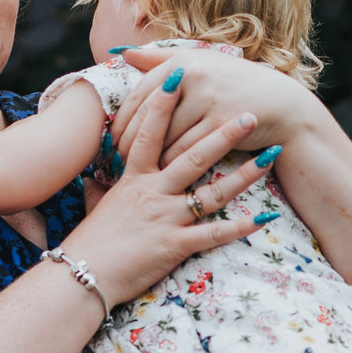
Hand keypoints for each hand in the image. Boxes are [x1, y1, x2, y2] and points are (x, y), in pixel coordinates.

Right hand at [60, 75, 280, 308]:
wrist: (80, 277)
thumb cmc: (88, 244)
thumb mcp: (93, 208)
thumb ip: (97, 190)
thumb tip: (90, 178)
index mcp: (134, 179)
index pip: (150, 132)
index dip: (164, 103)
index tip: (179, 74)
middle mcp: (154, 192)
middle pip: (194, 156)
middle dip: (224, 134)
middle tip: (250, 114)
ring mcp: (167, 218)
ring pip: (212, 191)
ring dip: (244, 174)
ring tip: (270, 156)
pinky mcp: (175, 246)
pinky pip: (215, 235)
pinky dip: (241, 227)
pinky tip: (266, 218)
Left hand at [108, 46, 314, 169]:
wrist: (282, 105)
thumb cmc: (234, 86)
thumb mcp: (200, 63)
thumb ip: (159, 59)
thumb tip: (120, 52)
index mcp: (181, 61)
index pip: (138, 95)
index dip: (121, 120)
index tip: (108, 140)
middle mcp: (193, 76)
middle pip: (147, 118)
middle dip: (128, 143)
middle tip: (113, 162)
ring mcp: (209, 99)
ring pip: (165, 136)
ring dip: (148, 158)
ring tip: (133, 173)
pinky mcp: (222, 124)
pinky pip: (186, 151)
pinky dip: (171, 166)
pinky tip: (162, 177)